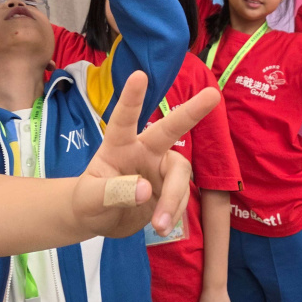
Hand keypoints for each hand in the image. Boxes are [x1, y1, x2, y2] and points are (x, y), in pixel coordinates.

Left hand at [73, 72, 219, 237]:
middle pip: (171, 129)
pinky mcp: (171, 188)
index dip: (132, 97)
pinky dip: (174, 213)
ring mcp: (160, 168)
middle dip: (192, 111)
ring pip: (179, 174)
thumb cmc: (89, 200)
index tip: (139, 75)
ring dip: (174, 199)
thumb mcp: (89, 199)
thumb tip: (146, 190)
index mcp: (119, 144)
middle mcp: (144, 150)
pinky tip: (161, 227)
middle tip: (213, 95)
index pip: (124, 118)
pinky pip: (182, 197)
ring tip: (159, 225)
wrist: (100, 220)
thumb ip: (112, 192)